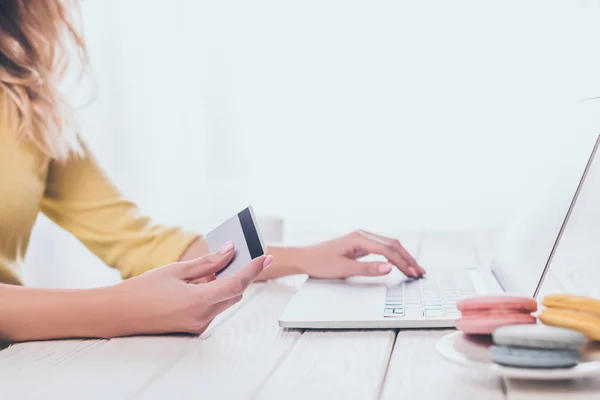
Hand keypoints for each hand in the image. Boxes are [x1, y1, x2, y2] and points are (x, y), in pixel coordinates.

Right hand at [114, 242, 272, 335]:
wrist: (117, 314)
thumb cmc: (142, 289)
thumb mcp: (176, 270)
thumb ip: (207, 262)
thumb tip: (230, 251)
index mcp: (197, 302)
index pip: (236, 284)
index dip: (254, 269)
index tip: (266, 257)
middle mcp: (201, 318)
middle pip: (234, 293)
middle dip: (236, 274)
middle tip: (233, 255)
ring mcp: (197, 326)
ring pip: (224, 301)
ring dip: (222, 284)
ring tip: (207, 269)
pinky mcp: (193, 328)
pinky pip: (212, 308)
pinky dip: (211, 294)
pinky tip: (198, 283)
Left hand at [297, 230, 424, 278]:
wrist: (304, 258)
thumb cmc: (320, 263)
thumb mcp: (343, 269)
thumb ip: (367, 269)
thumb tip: (389, 268)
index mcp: (359, 238)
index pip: (388, 250)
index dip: (402, 263)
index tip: (413, 273)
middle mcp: (362, 235)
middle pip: (392, 244)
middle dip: (408, 258)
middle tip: (421, 272)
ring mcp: (362, 238)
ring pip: (389, 245)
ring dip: (403, 256)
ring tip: (415, 269)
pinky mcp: (361, 244)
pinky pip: (383, 248)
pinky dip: (394, 256)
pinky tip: (400, 263)